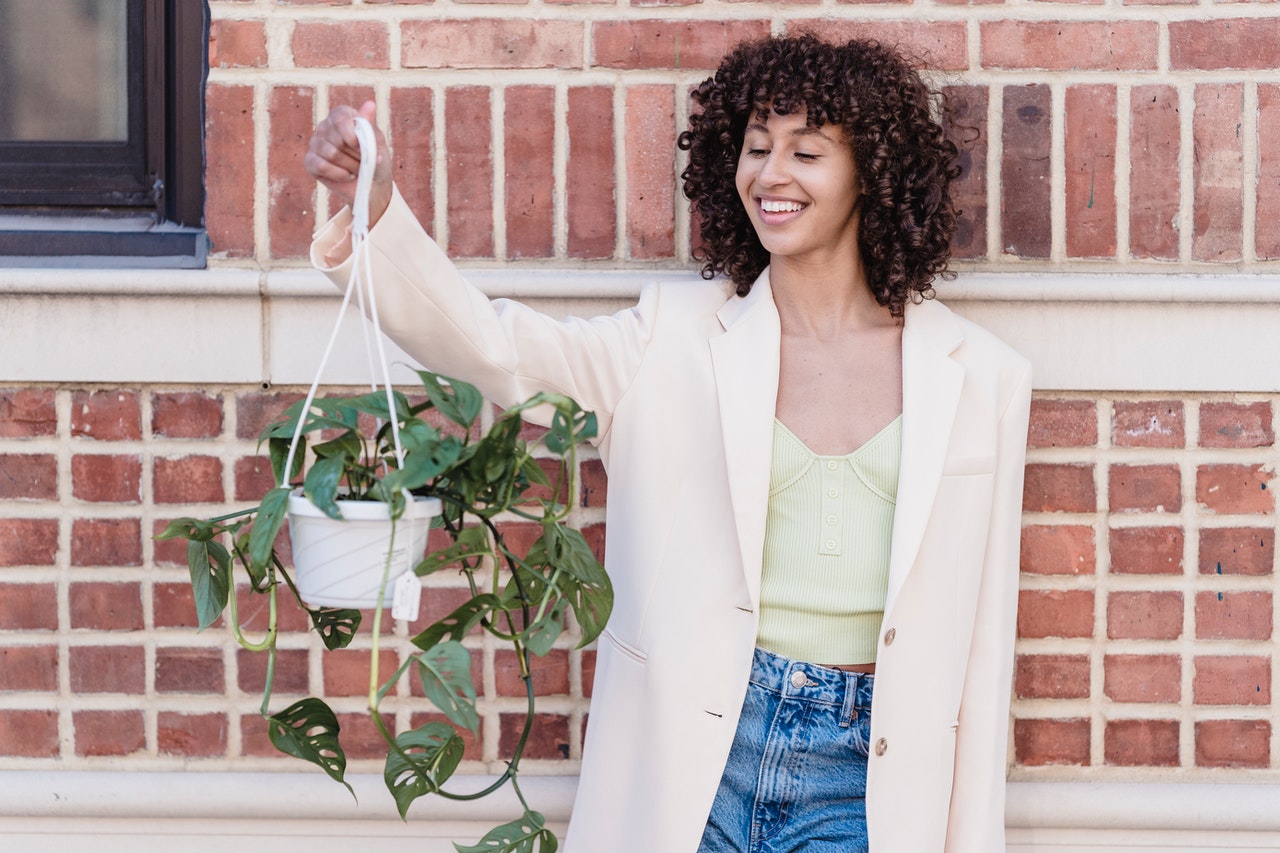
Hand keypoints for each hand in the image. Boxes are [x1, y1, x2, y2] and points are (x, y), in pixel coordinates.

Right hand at [304, 101, 393, 227]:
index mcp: (341, 116)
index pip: (340, 118)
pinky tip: (346, 175)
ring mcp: (315, 144)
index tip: (363, 147)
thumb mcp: (378, 142)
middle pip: (337, 139)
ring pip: (330, 153)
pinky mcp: (309, 162)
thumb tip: (370, 103)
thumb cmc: (376, 160)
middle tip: (363, 162)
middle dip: (355, 155)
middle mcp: (325, 127)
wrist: (373, 186)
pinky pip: (321, 165)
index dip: (353, 136)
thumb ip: (369, 124)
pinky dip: (338, 174)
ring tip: (357, 169)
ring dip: (350, 166)